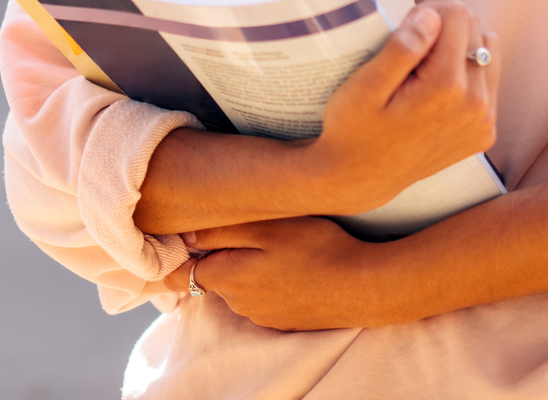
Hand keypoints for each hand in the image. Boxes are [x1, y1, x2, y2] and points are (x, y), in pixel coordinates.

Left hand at [188, 217, 384, 330]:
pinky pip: (264, 298)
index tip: (190, 235)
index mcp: (229, 279)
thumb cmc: (317, 248)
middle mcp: (240, 304)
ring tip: (277, 245)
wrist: (364, 287)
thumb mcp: (267, 227)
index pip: (184, 273)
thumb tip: (186, 237)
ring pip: (240, 286)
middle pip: (215, 275)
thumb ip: (221, 231)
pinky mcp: (284, 321)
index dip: (183, 253)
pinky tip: (292, 266)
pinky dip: (269, 282)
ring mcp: (263, 316)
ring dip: (247, 268)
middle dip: (222, 254)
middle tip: (249, 227)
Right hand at [298, 1, 497, 215]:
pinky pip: (487, 82)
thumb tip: (432, 17)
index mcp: (447, 86)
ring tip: (422, 72)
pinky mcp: (484, 132)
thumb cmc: (354, 128)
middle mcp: (476, 104)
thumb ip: (402, 48)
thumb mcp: (365, 86)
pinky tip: (434, 94)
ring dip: (457, 51)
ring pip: (487, 52)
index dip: (427, 14)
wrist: (361, 178)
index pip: (458, 14)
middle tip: (408, 55)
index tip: (403, 35)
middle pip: (476, 29)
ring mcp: (484, 121)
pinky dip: (464, 77)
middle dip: (443, 31)